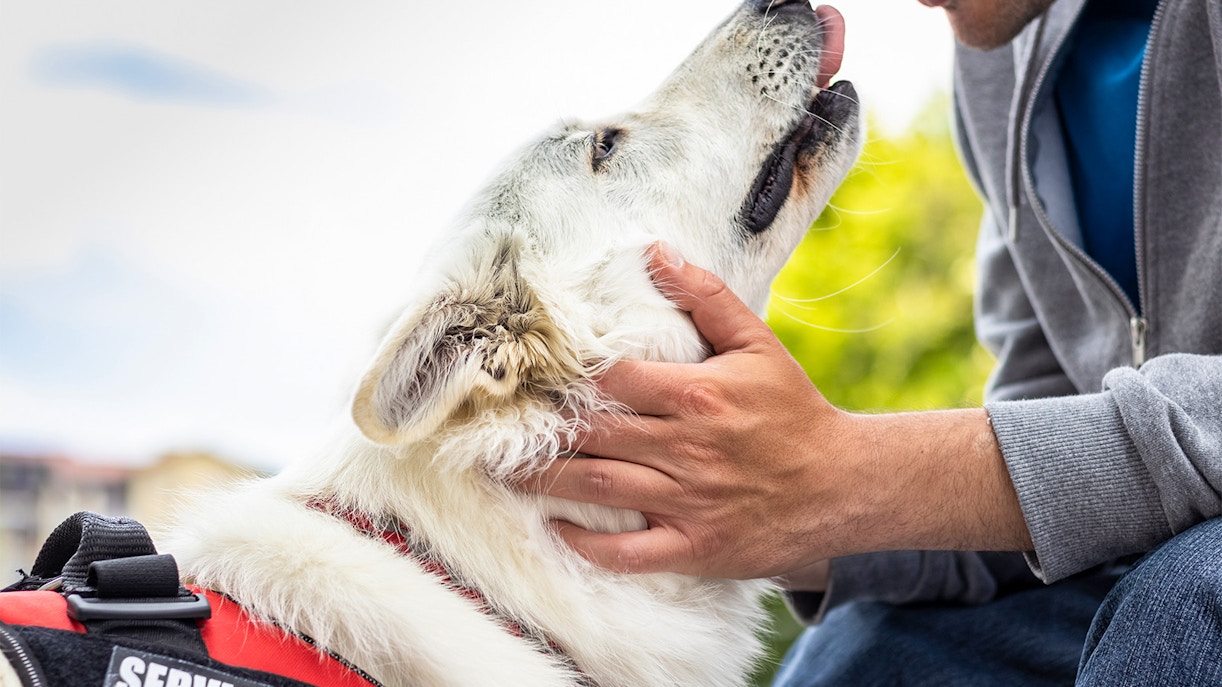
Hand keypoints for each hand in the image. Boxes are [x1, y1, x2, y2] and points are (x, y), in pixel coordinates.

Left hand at [522, 242, 1030, 578]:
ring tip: (499, 473)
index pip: (611, 378)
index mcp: (697, 394)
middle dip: (538, 430)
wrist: (843, 485)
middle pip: (592, 433)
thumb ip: (705, 297)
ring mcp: (687, 500)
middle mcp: (685, 448)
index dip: (563, 375)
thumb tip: (655, 251)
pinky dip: (588, 544)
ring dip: (542, 481)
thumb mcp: (757, 344)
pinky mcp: (694, 545)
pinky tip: (556, 529)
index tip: (524, 373)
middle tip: (489, 427)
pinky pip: (628, 551)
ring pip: (597, 488)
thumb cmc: (793, 411)